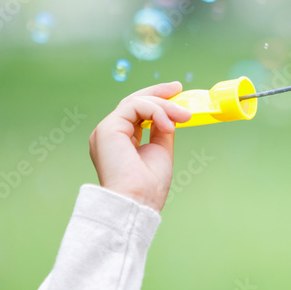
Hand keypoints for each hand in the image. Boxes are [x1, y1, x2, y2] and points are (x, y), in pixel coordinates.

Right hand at [88, 82, 192, 211]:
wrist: (137, 202)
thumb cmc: (148, 187)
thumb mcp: (161, 151)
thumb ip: (162, 131)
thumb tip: (171, 115)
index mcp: (120, 141)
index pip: (136, 112)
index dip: (155, 100)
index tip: (176, 93)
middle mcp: (110, 134)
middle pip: (133, 102)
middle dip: (157, 92)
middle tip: (178, 87)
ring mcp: (106, 130)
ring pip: (136, 102)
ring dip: (164, 105)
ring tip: (184, 116)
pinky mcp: (108, 128)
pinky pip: (135, 106)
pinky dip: (156, 111)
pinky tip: (169, 125)